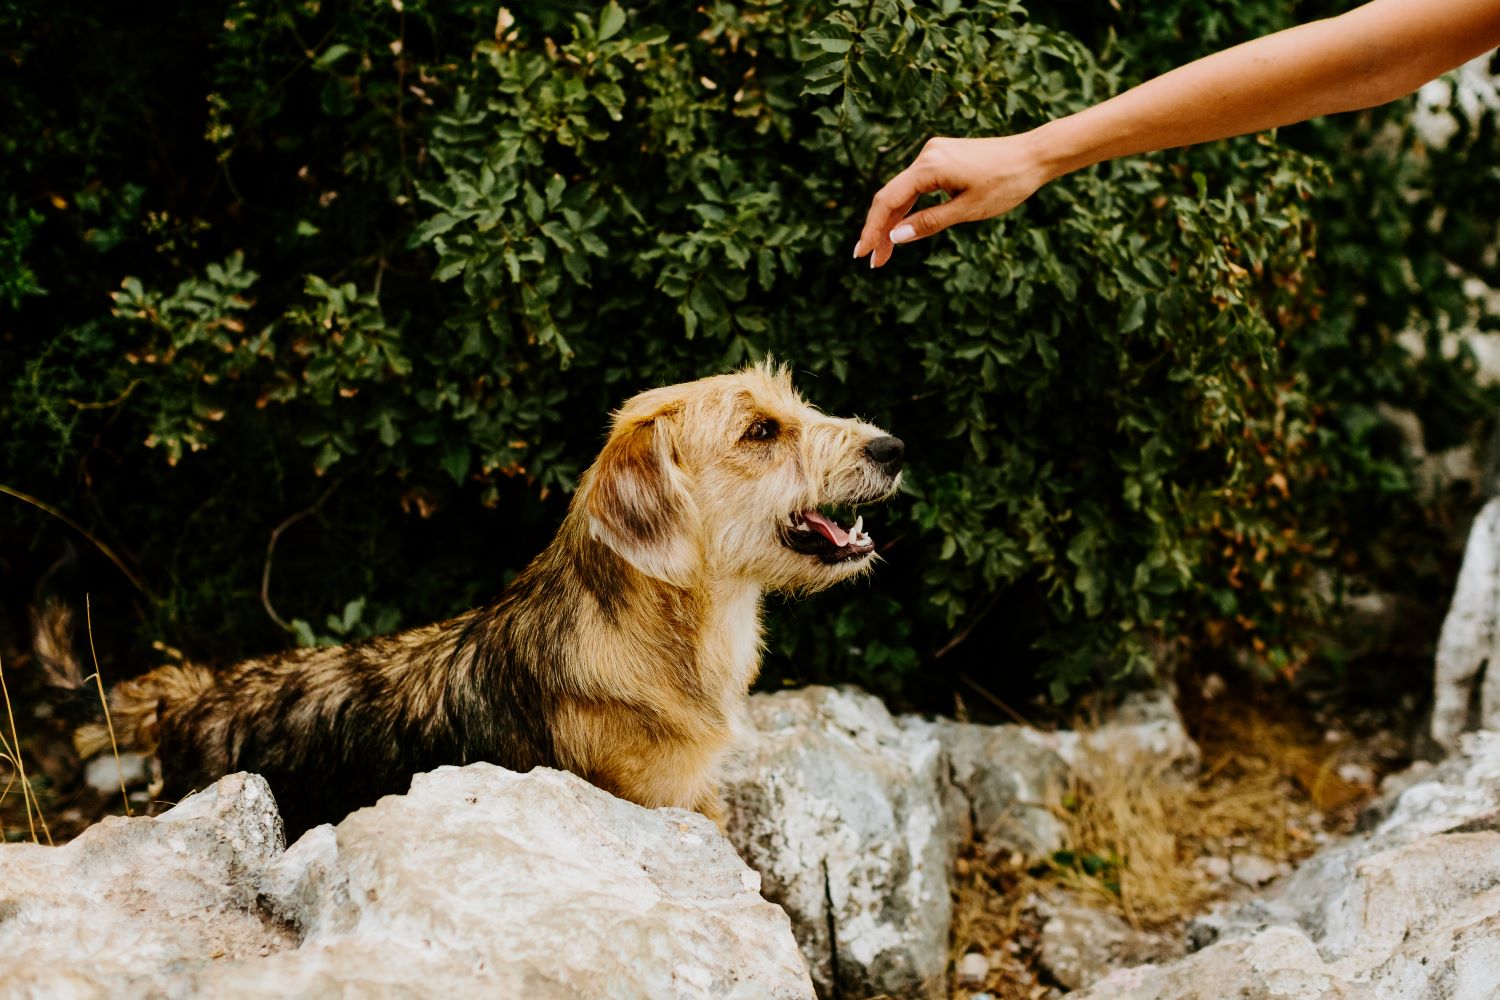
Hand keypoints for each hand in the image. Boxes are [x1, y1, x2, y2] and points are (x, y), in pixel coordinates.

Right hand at [854, 133, 1051, 267]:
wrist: (1034, 155)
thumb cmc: (1007, 183)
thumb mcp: (968, 210)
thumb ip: (929, 223)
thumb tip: (896, 238)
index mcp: (930, 166)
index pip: (888, 201)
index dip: (872, 230)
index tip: (862, 255)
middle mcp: (927, 155)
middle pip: (892, 197)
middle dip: (881, 230)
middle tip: (874, 262)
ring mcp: (934, 154)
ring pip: (903, 192)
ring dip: (894, 221)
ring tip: (885, 252)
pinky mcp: (942, 157)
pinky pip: (917, 185)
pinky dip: (909, 207)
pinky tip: (903, 228)